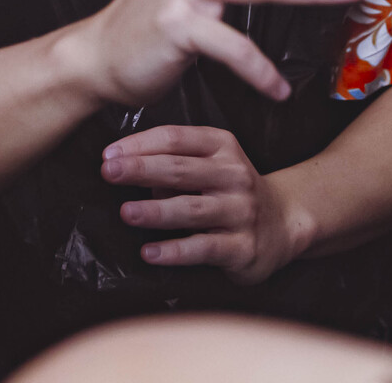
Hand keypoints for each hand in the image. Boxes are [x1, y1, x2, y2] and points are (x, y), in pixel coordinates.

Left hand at [102, 125, 305, 283]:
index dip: (140, 144)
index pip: (176, 138)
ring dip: (156, 210)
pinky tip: (149, 252)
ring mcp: (241, 211)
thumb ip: (175, 165)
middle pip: (181, 169)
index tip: (109, 154)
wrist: (282, 224)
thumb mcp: (210, 165)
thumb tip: (131, 173)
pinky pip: (203, 248)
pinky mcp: (243, 247)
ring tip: (126, 212)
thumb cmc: (231, 191)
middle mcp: (235, 175)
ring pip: (192, 209)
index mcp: (223, 147)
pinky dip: (174, 251)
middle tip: (109, 172)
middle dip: (141, 170)